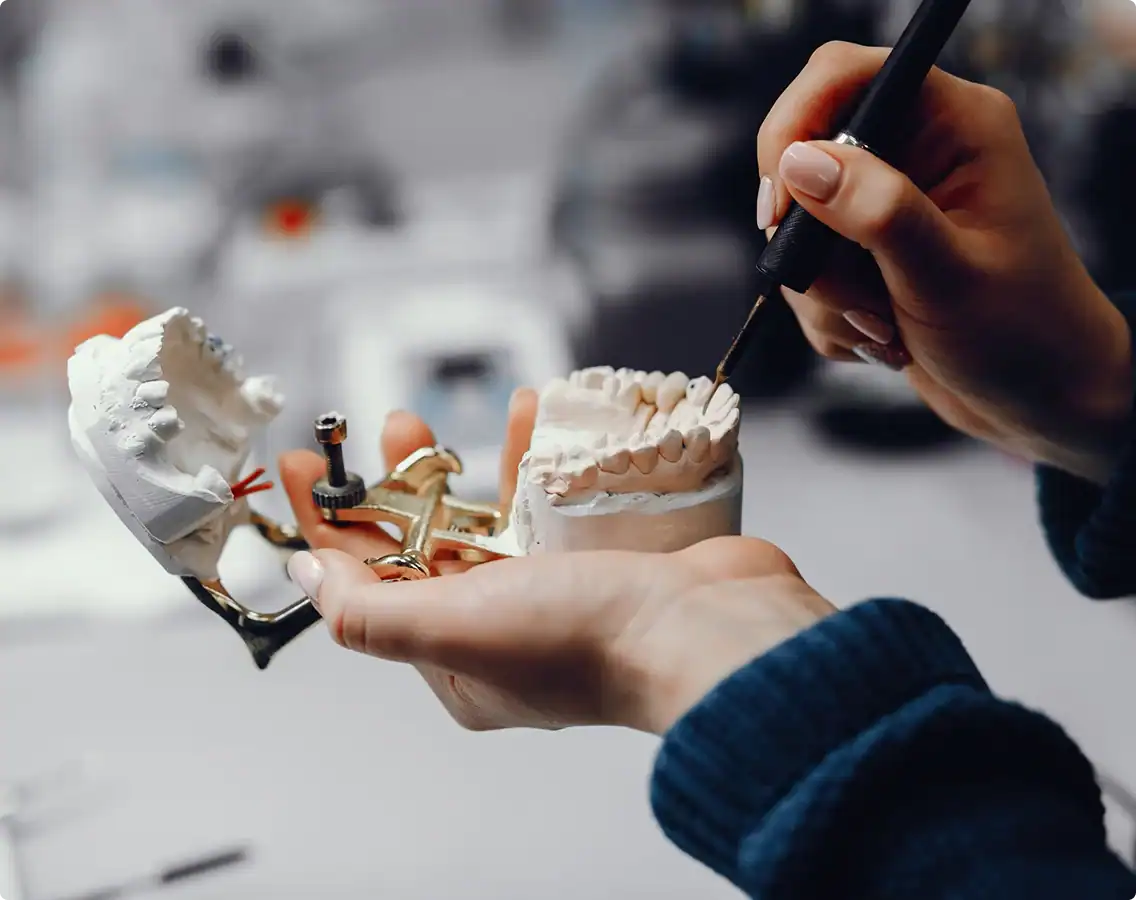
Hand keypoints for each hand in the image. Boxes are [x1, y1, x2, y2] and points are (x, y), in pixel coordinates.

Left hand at [279, 399, 833, 734]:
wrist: (714, 630)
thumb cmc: (589, 638)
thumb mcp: (456, 627)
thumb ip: (371, 609)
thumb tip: (307, 577)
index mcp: (459, 665)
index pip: (370, 590)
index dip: (330, 527)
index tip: (306, 468)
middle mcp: (502, 633)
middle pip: (429, 546)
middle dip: (401, 484)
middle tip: (392, 425)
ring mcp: (555, 595)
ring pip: (489, 519)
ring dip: (466, 465)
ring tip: (453, 419)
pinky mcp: (598, 558)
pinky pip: (547, 502)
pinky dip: (534, 458)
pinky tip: (528, 414)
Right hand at [757, 42, 1132, 482]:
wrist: (1042, 401)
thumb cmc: (1025, 335)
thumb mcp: (948, 276)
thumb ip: (877, 213)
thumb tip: (799, 163)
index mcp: (953, 126)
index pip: (842, 76)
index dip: (793, 127)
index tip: (780, 204)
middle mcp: (916, 155)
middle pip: (802, 162)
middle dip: (811, 245)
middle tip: (854, 293)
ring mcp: (887, 208)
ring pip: (798, 233)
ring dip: (826, 296)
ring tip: (887, 327)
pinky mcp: (867, 256)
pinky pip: (807, 277)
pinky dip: (831, 319)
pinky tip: (884, 339)